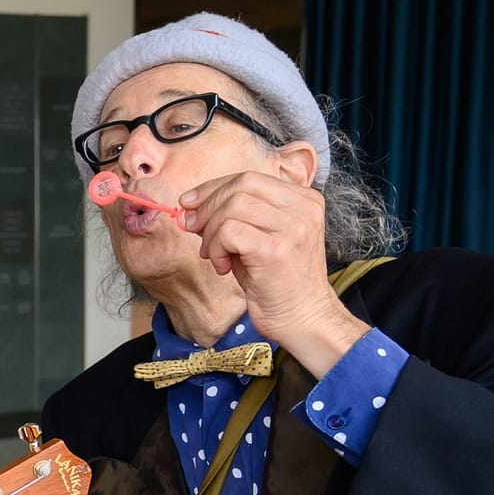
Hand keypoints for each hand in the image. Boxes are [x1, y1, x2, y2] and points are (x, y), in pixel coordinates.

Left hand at [180, 170, 369, 375]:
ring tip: (214, 255)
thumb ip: (234, 216)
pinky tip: (223, 266)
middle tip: (195, 231)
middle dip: (207, 207)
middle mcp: (303, 208)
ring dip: (211, 232)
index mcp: (303, 200)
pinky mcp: (276, 249)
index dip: (213, 187)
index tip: (190, 203)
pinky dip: (215, 248)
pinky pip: (229, 232)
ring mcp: (293, 227)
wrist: (302, 317)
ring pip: (232, 207)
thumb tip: (192, 204)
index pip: (249, 177)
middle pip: (240, 186)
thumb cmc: (275, 281)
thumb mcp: (258, 238)